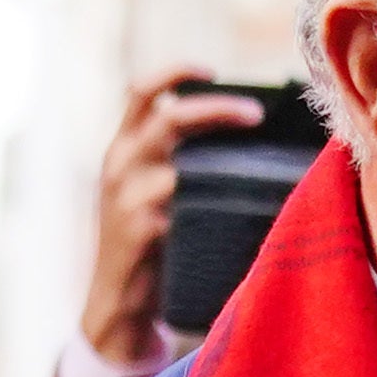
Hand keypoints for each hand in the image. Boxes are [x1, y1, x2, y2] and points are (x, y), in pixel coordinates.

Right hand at [81, 78, 262, 368]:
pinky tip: (245, 205)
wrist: (118, 305)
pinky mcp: (139, 231)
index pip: (140, 93)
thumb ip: (180, 163)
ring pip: (179, 161)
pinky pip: (184, 205)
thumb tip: (244, 134)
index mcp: (122, 148)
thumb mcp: (150, 193)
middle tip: (257, 114)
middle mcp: (118, 166)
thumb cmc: (149, 244)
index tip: (212, 71)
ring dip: (224, 159)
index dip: (175, 73)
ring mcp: (126, 198)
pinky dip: (218, 202)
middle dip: (216, 109)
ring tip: (259, 163)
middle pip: (167, 117)